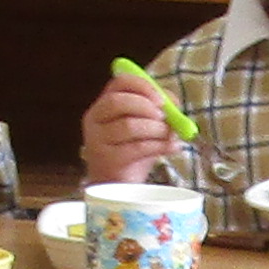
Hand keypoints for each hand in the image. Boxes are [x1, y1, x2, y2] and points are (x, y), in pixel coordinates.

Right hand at [75, 72, 177, 186]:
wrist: (120, 186)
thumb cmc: (133, 151)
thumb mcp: (147, 125)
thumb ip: (159, 110)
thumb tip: (174, 103)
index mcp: (104, 105)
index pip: (119, 82)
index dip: (143, 86)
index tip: (162, 99)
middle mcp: (94, 119)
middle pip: (119, 102)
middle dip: (148, 107)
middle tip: (165, 118)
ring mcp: (96, 141)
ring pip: (129, 125)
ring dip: (156, 129)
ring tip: (169, 136)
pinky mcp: (107, 160)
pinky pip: (136, 147)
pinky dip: (159, 146)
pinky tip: (171, 147)